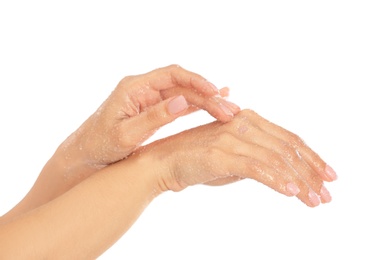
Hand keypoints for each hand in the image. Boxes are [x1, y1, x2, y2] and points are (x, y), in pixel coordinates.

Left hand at [62, 65, 239, 168]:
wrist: (88, 152)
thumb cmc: (101, 143)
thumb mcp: (126, 134)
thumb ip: (154, 117)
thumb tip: (183, 100)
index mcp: (134, 87)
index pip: (172, 74)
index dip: (197, 81)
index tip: (216, 92)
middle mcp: (144, 88)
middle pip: (183, 85)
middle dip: (208, 96)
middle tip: (230, 110)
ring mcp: (150, 98)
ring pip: (185, 94)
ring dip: (207, 102)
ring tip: (229, 111)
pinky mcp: (154, 109)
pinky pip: (180, 104)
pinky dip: (197, 106)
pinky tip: (214, 107)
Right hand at [140, 109, 336, 206]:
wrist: (162, 161)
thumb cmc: (196, 160)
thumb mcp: (231, 157)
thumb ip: (254, 159)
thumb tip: (280, 173)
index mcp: (247, 119)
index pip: (288, 138)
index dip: (311, 157)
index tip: (326, 176)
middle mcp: (242, 123)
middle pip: (287, 147)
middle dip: (311, 172)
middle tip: (326, 193)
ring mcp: (231, 137)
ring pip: (276, 158)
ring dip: (300, 181)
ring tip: (314, 200)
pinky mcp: (220, 153)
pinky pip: (256, 167)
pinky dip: (277, 180)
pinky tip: (292, 193)